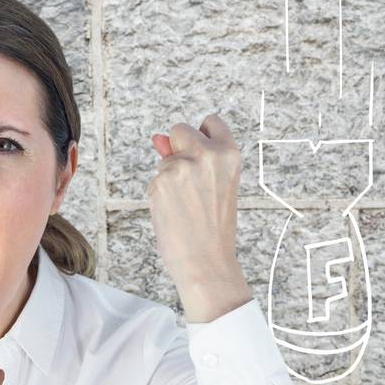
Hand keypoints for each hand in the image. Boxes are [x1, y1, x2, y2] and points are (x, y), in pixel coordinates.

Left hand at [150, 114, 248, 314]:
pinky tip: (174, 212)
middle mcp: (207, 155)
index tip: (201, 151)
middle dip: (178, 149)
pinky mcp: (161, 181)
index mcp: (229, 155)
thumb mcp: (216, 186)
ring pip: (164, 158)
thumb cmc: (214, 228)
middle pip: (180, 130)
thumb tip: (158, 138)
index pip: (211, 122)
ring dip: (169, 177)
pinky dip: (159, 193)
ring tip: (186, 205)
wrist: (206, 262)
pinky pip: (155, 179)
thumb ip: (192, 158)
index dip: (202, 136)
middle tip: (191, 183)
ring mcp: (182, 167)